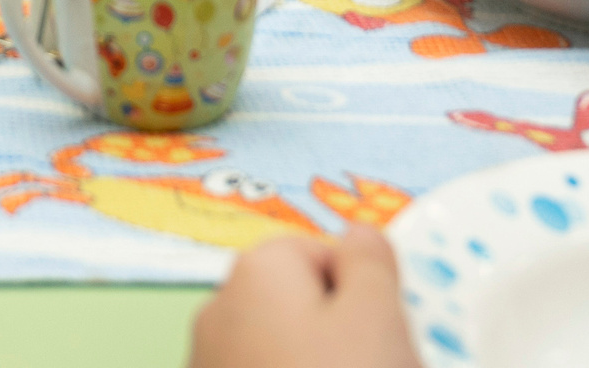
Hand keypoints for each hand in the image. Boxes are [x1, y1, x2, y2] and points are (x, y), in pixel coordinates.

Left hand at [190, 228, 418, 367]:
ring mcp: (206, 363)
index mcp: (254, 272)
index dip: (363, 293)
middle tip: (369, 364)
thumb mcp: (378, 318)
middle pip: (298, 304)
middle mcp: (217, 311)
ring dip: (311, 360)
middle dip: (337, 332)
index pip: (322, 255)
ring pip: (278, 348)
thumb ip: (370, 262)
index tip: (382, 336)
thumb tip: (358, 234)